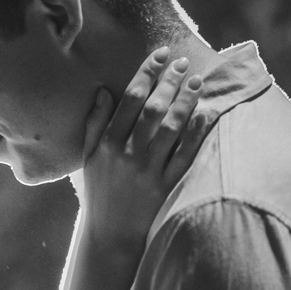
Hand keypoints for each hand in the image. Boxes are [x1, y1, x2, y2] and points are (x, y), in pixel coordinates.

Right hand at [81, 47, 205, 252]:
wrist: (110, 234)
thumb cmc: (97, 191)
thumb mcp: (86, 158)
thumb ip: (93, 124)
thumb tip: (104, 91)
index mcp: (106, 145)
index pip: (129, 101)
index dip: (146, 75)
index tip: (159, 56)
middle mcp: (127, 155)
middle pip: (153, 110)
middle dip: (169, 82)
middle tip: (182, 62)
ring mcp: (148, 171)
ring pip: (171, 129)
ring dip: (185, 101)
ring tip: (196, 80)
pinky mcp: (167, 186)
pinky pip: (185, 155)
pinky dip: (196, 133)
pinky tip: (204, 114)